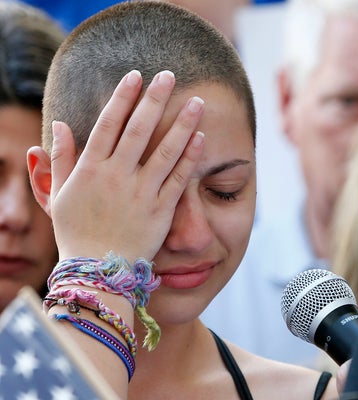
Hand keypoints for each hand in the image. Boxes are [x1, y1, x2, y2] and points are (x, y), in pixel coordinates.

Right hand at [47, 70, 204, 261]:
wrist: (98, 270)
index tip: (135, 76)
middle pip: (139, 129)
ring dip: (182, 123)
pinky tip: (201, 137)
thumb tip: (60, 125)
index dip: (123, 98)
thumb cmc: (76, 232)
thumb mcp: (59, 195)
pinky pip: (179, 179)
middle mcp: (117, 177)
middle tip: (168, 75)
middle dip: (154, 99)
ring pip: (165, 151)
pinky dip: (190, 157)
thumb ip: (61, 159)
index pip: (109, 124)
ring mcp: (141, 193)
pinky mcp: (161, 211)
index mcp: (90, 169)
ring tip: (197, 101)